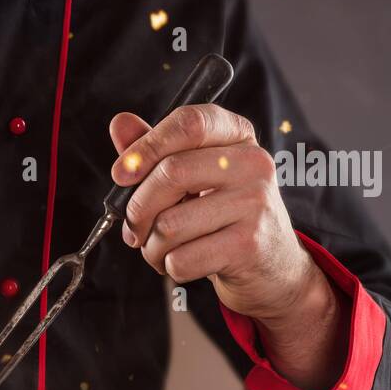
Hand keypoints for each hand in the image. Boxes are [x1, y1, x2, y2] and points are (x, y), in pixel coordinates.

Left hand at [109, 104, 347, 389]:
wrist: (270, 264)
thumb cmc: (222, 213)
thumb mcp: (194, 174)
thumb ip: (157, 150)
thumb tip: (121, 124)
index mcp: (237, 136)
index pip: (189, 123)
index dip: (146, 146)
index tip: (120, 174)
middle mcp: (252, 163)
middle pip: (171, 174)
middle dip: (137, 208)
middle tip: (133, 227)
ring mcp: (254, 203)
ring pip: (169, 224)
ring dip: (151, 246)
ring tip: (161, 248)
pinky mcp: (249, 244)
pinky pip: (181, 258)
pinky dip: (169, 266)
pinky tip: (182, 263)